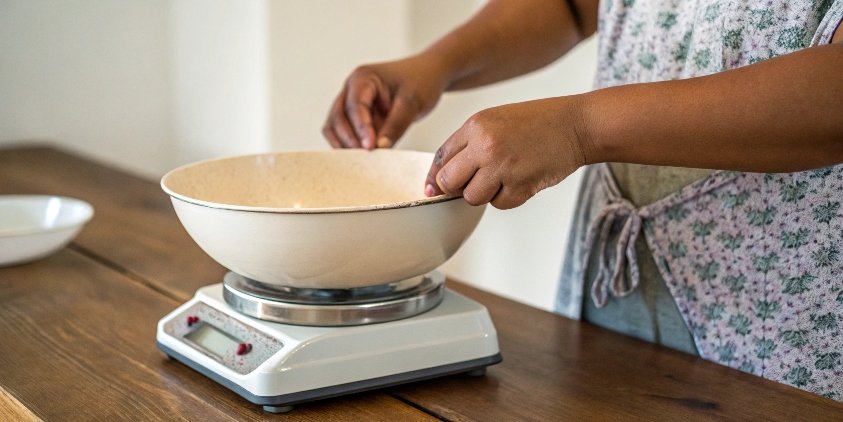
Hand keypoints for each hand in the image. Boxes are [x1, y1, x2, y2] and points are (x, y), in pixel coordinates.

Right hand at [323, 55, 448, 148]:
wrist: (427, 75)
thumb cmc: (420, 81)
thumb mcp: (412, 102)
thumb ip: (396, 124)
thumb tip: (380, 147)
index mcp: (363, 78)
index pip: (355, 105)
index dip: (361, 127)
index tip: (370, 146)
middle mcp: (351, 89)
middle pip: (337, 116)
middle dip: (349, 137)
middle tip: (364, 155)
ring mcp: (350, 102)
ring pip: (334, 125)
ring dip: (344, 142)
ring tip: (361, 159)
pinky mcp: (355, 116)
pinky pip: (342, 132)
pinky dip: (347, 144)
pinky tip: (361, 156)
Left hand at [424, 97, 588, 208]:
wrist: (576, 125)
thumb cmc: (538, 122)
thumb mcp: (496, 120)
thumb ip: (470, 143)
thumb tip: (442, 177)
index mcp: (476, 125)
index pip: (441, 157)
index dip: (435, 176)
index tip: (432, 189)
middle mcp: (485, 145)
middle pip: (449, 182)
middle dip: (457, 187)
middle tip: (474, 182)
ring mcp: (502, 166)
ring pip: (472, 197)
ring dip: (485, 194)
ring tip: (504, 176)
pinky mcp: (520, 185)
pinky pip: (499, 204)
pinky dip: (508, 198)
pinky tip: (521, 179)